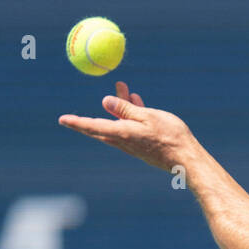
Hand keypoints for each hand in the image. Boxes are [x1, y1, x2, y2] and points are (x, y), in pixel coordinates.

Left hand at [58, 81, 194, 171]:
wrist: (186, 160)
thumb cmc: (170, 137)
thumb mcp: (148, 116)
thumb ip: (126, 108)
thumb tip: (105, 101)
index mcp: (122, 132)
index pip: (93, 126)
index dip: (77, 122)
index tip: (62, 120)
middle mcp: (124, 141)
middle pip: (105, 123)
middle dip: (104, 107)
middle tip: (104, 90)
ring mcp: (133, 146)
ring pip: (119, 124)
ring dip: (120, 107)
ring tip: (125, 88)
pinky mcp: (142, 147)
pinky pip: (130, 128)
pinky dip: (130, 115)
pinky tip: (137, 103)